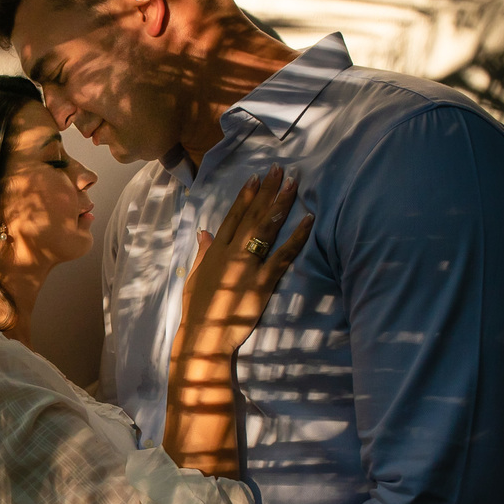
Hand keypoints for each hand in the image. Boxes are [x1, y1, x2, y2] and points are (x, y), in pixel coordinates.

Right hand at [179, 164, 312, 355]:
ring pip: (266, 228)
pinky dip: (297, 236)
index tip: (255, 178)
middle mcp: (231, 253)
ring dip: (281, 204)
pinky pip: (283, 254)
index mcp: (215, 251)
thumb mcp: (195, 277)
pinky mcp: (262, 281)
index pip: (232, 217)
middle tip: (279, 169)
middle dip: (266, 191)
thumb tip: (204, 232)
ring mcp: (247, 265)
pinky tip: (308, 219)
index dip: (245, 197)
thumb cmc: (197, 309)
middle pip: (251, 216)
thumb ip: (202, 252)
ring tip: (293, 184)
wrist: (204, 335)